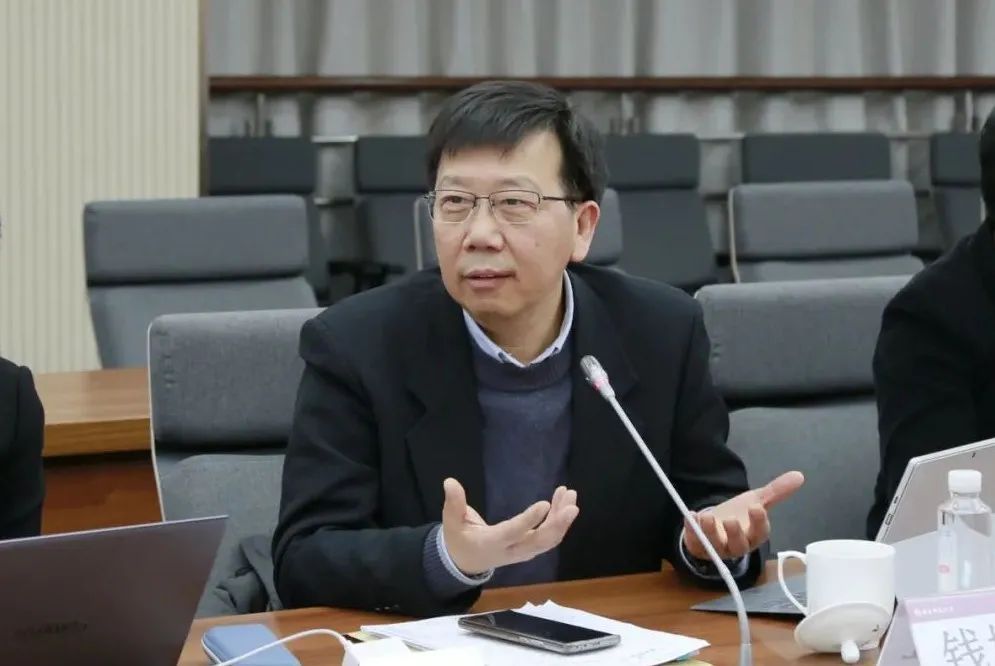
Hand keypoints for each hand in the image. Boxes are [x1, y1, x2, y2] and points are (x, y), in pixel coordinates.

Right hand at [441, 478, 579, 575]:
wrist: (466, 562)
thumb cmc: (459, 540)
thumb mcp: (451, 522)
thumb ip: (453, 503)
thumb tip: (450, 482)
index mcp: (491, 543)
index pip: (513, 532)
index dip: (529, 520)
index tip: (545, 504)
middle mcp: (511, 551)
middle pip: (539, 542)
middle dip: (557, 524)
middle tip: (571, 505)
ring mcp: (523, 552)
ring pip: (548, 540)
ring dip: (562, 520)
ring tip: (570, 496)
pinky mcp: (530, 548)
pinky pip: (549, 538)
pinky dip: (559, 521)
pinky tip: (564, 502)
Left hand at [682, 471, 804, 560]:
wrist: (716, 527)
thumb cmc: (740, 516)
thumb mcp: (757, 502)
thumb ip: (775, 492)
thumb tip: (799, 475)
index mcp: (753, 535)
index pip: (760, 533)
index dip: (759, 522)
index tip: (756, 508)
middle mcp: (736, 545)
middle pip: (739, 545)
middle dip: (735, 534)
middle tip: (731, 520)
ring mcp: (717, 548)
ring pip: (715, 545)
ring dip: (710, 531)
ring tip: (706, 516)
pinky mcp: (699, 546)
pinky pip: (695, 541)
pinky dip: (692, 530)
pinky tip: (691, 515)